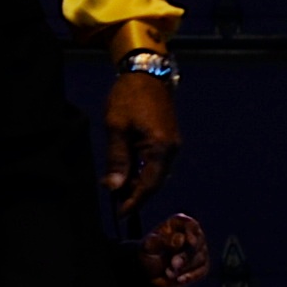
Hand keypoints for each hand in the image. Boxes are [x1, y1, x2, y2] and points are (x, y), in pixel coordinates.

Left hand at [102, 71, 180, 215]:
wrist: (146, 73)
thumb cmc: (128, 96)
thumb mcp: (116, 127)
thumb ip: (117, 159)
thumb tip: (114, 188)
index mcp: (161, 148)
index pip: (149, 185)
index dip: (135, 201)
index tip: (120, 213)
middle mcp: (172, 150)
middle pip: (154, 182)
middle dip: (135, 194)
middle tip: (115, 203)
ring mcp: (172, 145)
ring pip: (155, 174)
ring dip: (138, 183)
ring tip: (117, 189)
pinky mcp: (168, 140)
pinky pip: (155, 163)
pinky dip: (142, 171)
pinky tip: (127, 173)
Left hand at [134, 210, 210, 286]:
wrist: (149, 271)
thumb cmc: (148, 252)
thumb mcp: (148, 246)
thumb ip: (161, 241)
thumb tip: (180, 239)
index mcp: (177, 224)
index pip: (189, 223)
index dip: (191, 231)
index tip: (190, 241)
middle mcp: (193, 235)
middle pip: (196, 244)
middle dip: (185, 256)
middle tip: (173, 265)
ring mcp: (199, 251)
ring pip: (199, 259)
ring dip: (184, 268)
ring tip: (168, 273)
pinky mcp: (202, 266)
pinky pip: (201, 271)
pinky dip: (191, 276)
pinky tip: (180, 280)